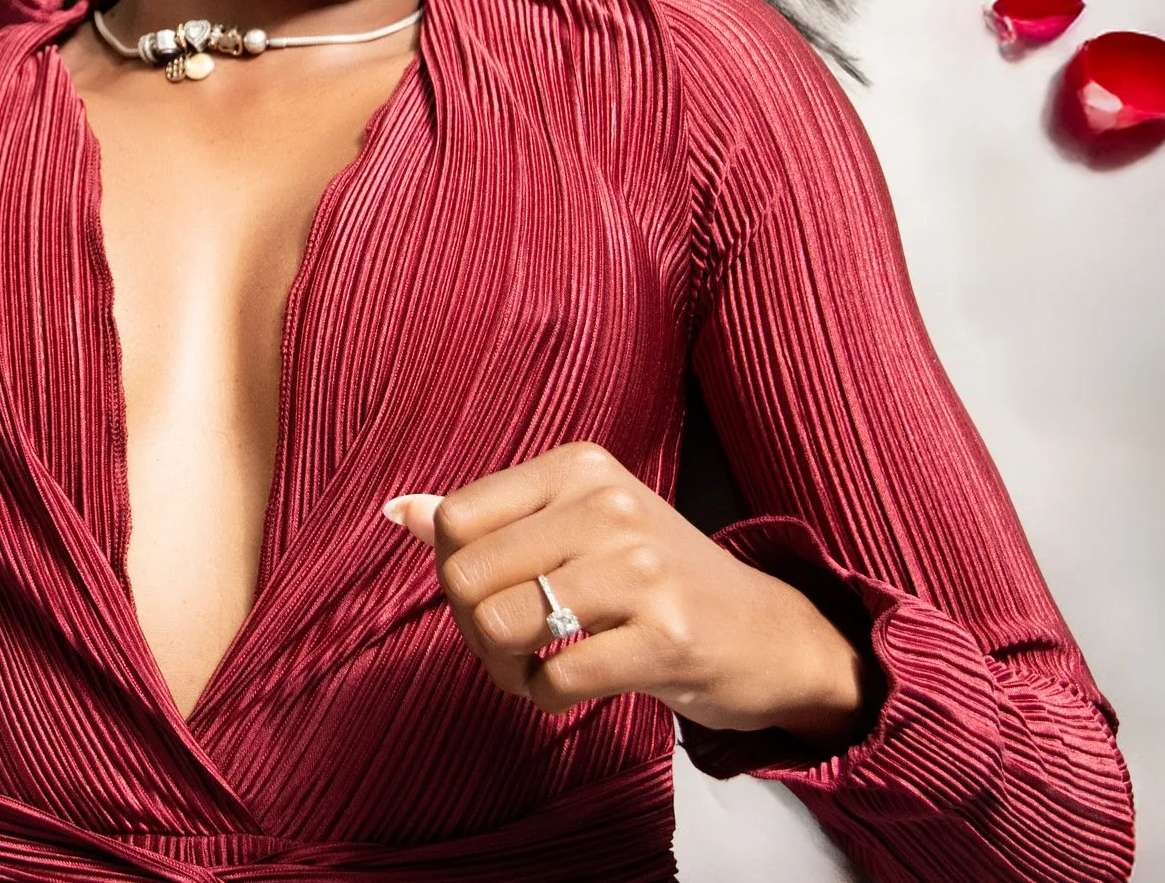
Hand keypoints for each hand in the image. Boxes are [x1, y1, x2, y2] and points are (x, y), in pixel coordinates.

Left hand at [384, 442, 876, 746]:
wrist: (768, 633)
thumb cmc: (653, 580)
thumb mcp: (574, 526)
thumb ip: (489, 520)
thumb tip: (396, 509)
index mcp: (578, 467)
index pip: (454, 520)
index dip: (453, 573)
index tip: (491, 596)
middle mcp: (608, 504)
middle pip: (464, 576)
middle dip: (472, 629)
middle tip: (512, 647)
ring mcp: (641, 568)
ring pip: (499, 625)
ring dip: (504, 669)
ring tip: (537, 669)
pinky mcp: (667, 636)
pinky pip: (555, 678)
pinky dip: (545, 697)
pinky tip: (570, 687)